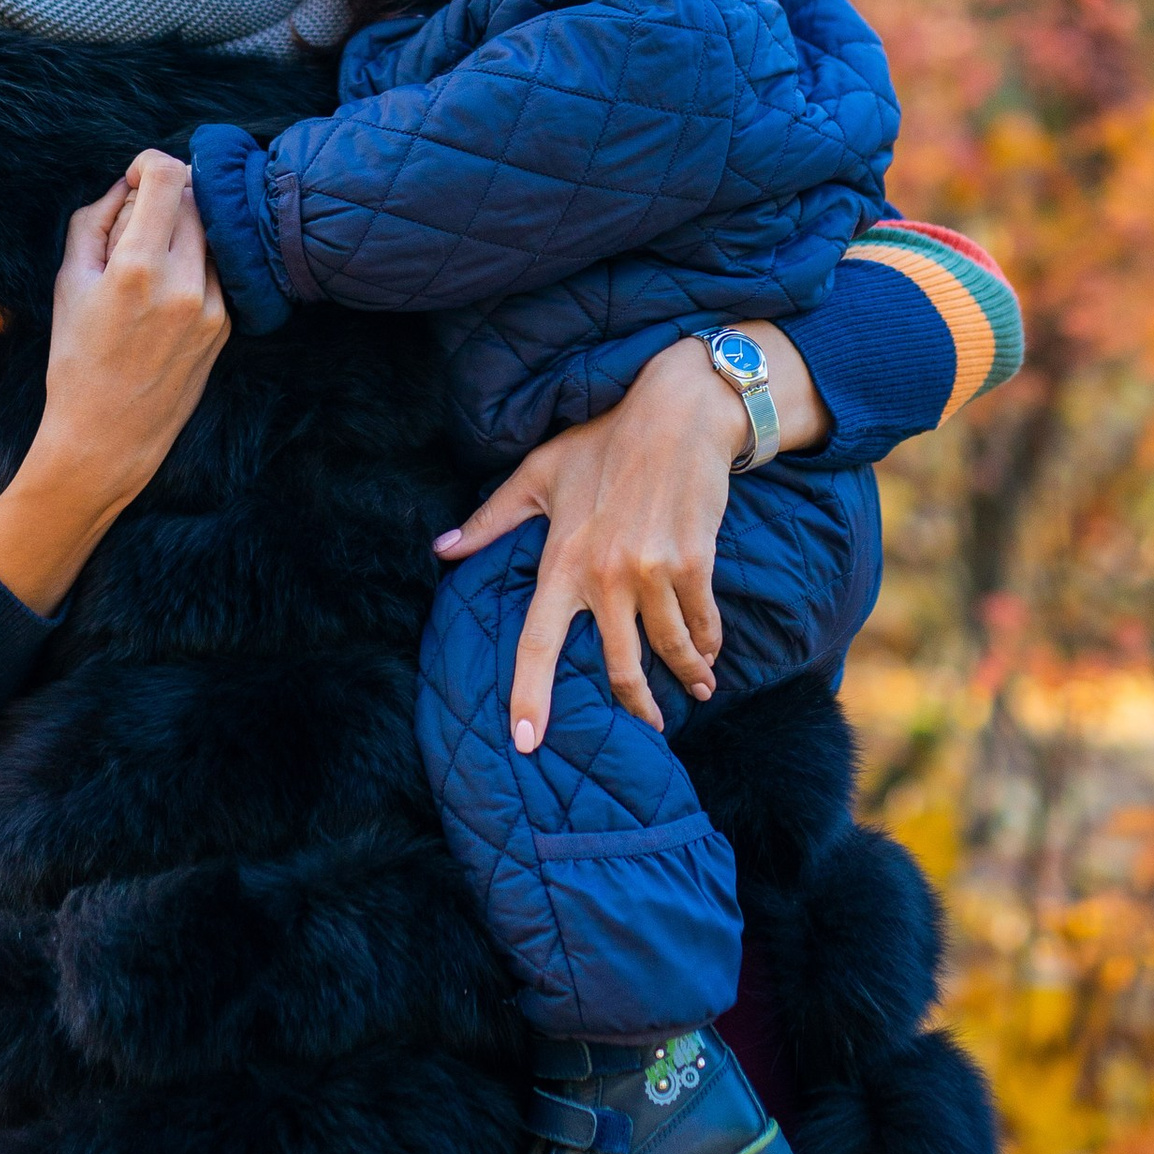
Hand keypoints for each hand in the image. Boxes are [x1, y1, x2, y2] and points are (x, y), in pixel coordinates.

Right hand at [0, 151, 228, 612]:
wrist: (107, 438)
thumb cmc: (75, 357)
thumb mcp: (69, 281)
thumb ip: (96, 218)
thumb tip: (129, 183)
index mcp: (137, 269)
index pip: (170, 177)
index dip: (151, 163)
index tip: (136, 176)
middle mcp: (184, 284)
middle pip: (194, 197)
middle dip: (165, 196)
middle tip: (134, 224)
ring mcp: (213, 305)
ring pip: (211, 230)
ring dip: (184, 228)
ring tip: (148, 261)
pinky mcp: (227, 324)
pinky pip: (218, 267)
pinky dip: (196, 261)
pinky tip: (166, 290)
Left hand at [433, 325, 827, 748]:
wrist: (678, 412)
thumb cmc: (605, 440)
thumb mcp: (539, 473)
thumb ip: (492, 519)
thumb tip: (442, 549)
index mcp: (562, 560)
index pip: (537, 642)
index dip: (530, 695)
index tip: (525, 741)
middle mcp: (606, 575)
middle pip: (619, 667)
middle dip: (638, 708)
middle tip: (648, 731)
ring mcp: (653, 572)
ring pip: (670, 650)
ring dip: (686, 678)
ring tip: (695, 690)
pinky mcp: (695, 563)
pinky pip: (702, 622)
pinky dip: (709, 644)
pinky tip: (711, 655)